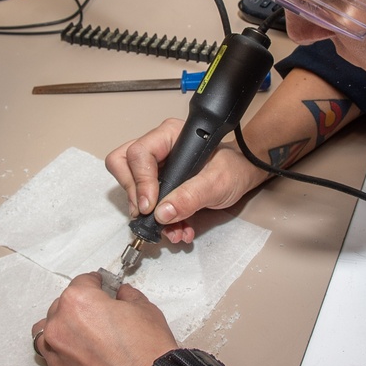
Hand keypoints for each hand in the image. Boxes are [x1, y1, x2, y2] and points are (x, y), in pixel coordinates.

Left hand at [31, 272, 177, 365]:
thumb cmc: (146, 354)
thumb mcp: (144, 309)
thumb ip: (127, 296)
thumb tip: (122, 295)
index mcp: (78, 301)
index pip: (83, 281)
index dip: (98, 282)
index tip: (103, 286)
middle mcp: (61, 324)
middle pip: (64, 303)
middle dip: (82, 304)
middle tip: (102, 311)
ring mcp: (56, 350)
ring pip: (50, 328)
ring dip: (65, 325)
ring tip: (85, 330)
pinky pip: (51, 352)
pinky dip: (63, 347)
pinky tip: (81, 348)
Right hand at [105, 118, 268, 243]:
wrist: (242, 176)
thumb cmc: (233, 168)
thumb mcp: (217, 182)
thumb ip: (191, 196)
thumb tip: (162, 212)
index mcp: (170, 135)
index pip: (139, 154)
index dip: (140, 182)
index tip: (150, 206)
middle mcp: (159, 148)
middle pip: (123, 164)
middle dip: (134, 194)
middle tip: (150, 213)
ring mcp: (156, 166)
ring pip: (130, 186)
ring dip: (148, 214)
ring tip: (172, 229)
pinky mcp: (159, 184)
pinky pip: (145, 201)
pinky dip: (159, 220)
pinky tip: (178, 228)